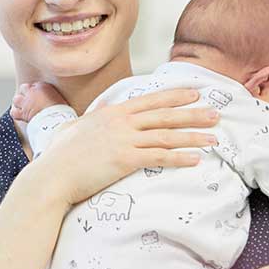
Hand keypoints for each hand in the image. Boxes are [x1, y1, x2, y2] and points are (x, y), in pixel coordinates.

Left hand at [10, 82, 67, 122]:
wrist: (57, 119)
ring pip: (16, 99)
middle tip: (30, 100)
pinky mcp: (23, 113)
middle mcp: (32, 92)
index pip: (35, 84)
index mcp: (43, 86)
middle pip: (23, 87)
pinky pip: (13, 112)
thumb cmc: (62, 110)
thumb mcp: (61, 99)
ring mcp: (26, 102)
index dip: (36, 90)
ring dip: (19, 103)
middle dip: (25, 92)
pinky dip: (16, 114)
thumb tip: (55, 101)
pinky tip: (20, 115)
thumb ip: (54, 97)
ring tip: (24, 107)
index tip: (40, 96)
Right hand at [29, 88, 218, 207]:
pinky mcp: (125, 160)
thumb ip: (80, 123)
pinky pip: (159, 157)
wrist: (52, 175)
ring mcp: (124, 140)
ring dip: (193, 137)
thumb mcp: (69, 129)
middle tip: (215, 114)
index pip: (150, 100)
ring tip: (213, 138)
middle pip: (165, 116)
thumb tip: (75, 122)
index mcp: (111, 112)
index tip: (194, 93)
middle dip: (193, 114)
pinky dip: (180, 158)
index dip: (174, 96)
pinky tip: (196, 159)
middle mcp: (121, 122)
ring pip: (167, 136)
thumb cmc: (58, 156)